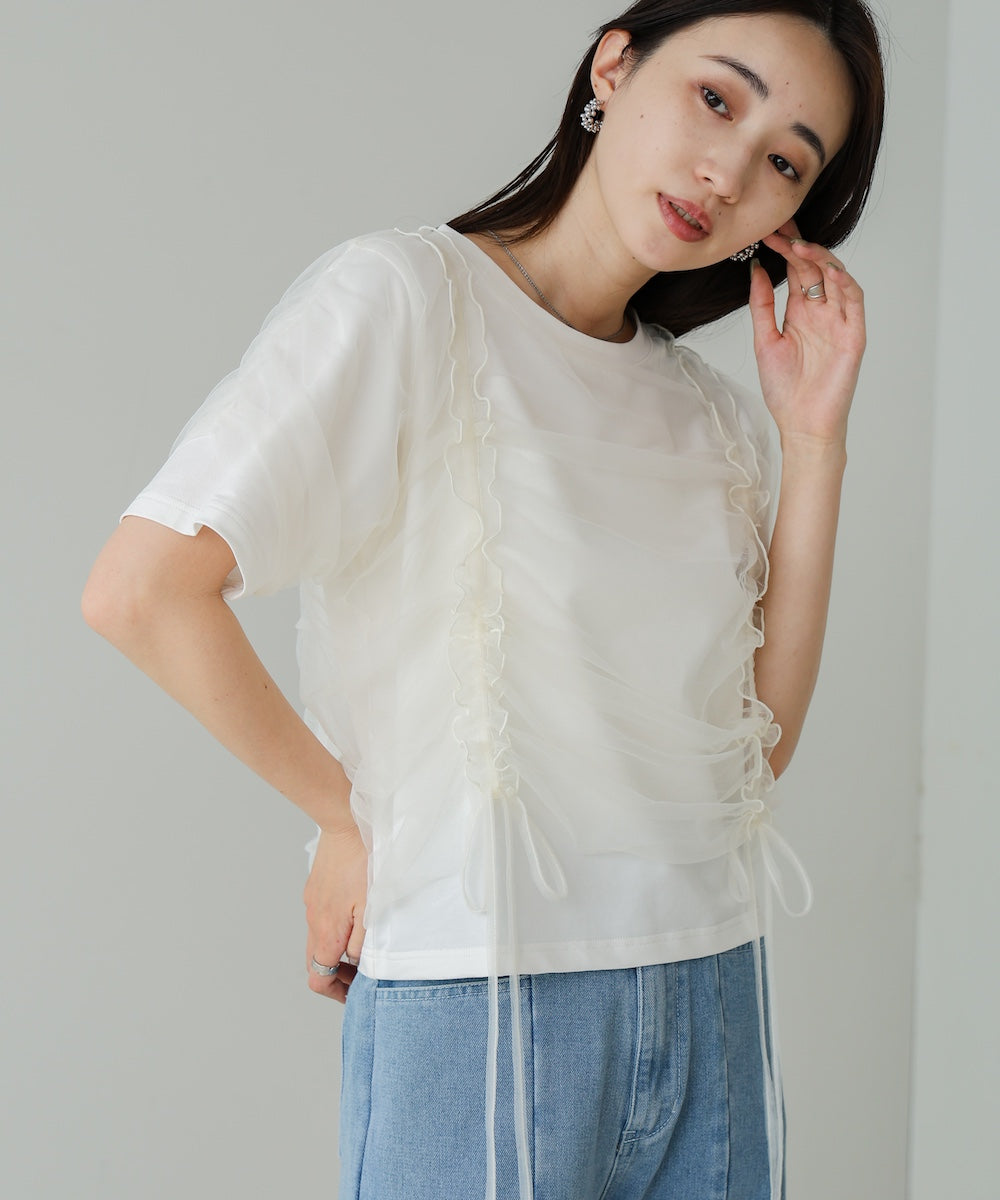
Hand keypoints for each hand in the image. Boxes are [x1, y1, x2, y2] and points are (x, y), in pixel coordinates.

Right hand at [303, 823, 367, 1002]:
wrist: (346, 823)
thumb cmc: (363, 863)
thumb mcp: (372, 908)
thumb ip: (361, 942)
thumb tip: (352, 962)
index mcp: (326, 930)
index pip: (318, 977)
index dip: (335, 992)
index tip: (353, 993)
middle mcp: (313, 919)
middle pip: (315, 961)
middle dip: (337, 973)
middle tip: (360, 973)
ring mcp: (312, 903)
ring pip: (318, 939)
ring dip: (336, 950)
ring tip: (361, 945)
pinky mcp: (315, 887)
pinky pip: (320, 918)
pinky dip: (334, 929)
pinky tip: (354, 917)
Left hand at [749, 219, 865, 447]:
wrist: (802, 424)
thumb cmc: (785, 389)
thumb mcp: (764, 340)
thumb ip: (761, 304)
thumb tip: (755, 268)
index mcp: (800, 312)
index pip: (796, 270)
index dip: (785, 248)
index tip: (767, 229)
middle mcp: (821, 311)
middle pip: (815, 268)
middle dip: (798, 245)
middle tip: (779, 227)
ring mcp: (840, 321)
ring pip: (837, 278)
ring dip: (820, 258)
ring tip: (798, 245)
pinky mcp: (855, 334)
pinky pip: (853, 301)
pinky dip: (842, 282)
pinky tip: (826, 269)